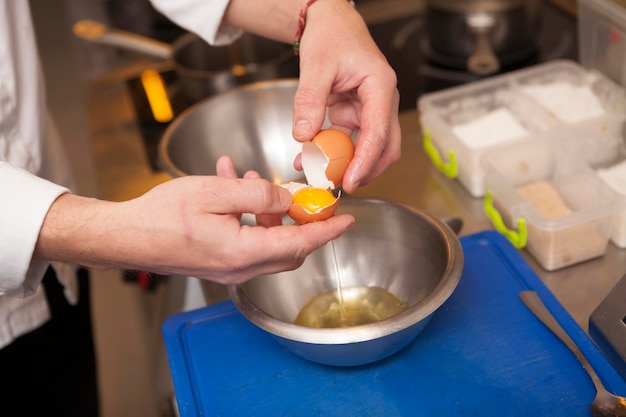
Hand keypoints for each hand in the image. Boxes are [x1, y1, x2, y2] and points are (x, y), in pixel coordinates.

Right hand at [35, 172, 354, 283]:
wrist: (125, 237)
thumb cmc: (161, 216)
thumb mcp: (214, 193)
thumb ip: (256, 195)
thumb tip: (287, 197)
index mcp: (243, 253)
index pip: (300, 244)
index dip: (327, 230)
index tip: (347, 219)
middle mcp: (240, 268)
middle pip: (288, 247)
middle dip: (298, 218)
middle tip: (300, 195)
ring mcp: (229, 268)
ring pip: (267, 241)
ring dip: (266, 210)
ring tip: (249, 179)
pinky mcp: (218, 262)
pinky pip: (245, 239)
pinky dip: (247, 215)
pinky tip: (232, 186)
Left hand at [292, 0, 401, 192]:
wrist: (330, 23)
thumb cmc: (331, 36)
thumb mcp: (316, 66)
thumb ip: (309, 101)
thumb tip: (304, 136)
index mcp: (380, 86)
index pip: (378, 132)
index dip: (365, 161)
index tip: (349, 181)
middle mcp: (382, 101)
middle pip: (385, 146)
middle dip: (366, 170)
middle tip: (340, 187)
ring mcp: (371, 109)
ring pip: (369, 147)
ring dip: (348, 164)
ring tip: (320, 175)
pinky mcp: (357, 114)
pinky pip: (349, 140)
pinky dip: (333, 153)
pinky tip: (312, 158)